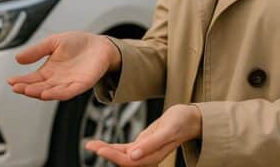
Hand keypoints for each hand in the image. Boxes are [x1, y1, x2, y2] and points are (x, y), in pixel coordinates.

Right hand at [7, 32, 120, 100]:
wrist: (100, 45)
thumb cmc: (78, 44)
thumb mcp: (53, 42)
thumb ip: (37, 51)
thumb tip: (17, 58)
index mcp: (49, 71)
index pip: (32, 79)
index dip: (21, 81)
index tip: (10, 81)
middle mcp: (57, 80)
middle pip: (39, 87)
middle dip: (27, 88)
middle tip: (16, 87)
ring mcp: (69, 83)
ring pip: (52, 92)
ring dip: (40, 93)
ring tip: (29, 91)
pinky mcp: (82, 84)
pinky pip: (69, 91)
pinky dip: (59, 93)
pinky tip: (48, 93)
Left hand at [85, 104, 201, 165]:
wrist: (189, 118)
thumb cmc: (181, 122)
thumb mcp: (167, 130)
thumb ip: (151, 144)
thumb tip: (133, 156)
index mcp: (153, 156)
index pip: (128, 161)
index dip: (113, 156)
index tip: (99, 149)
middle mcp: (147, 157)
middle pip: (122, 160)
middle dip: (105, 153)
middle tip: (89, 144)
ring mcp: (144, 152)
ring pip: (121, 155)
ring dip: (106, 150)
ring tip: (91, 143)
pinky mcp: (142, 145)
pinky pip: (124, 150)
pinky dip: (113, 147)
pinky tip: (102, 144)